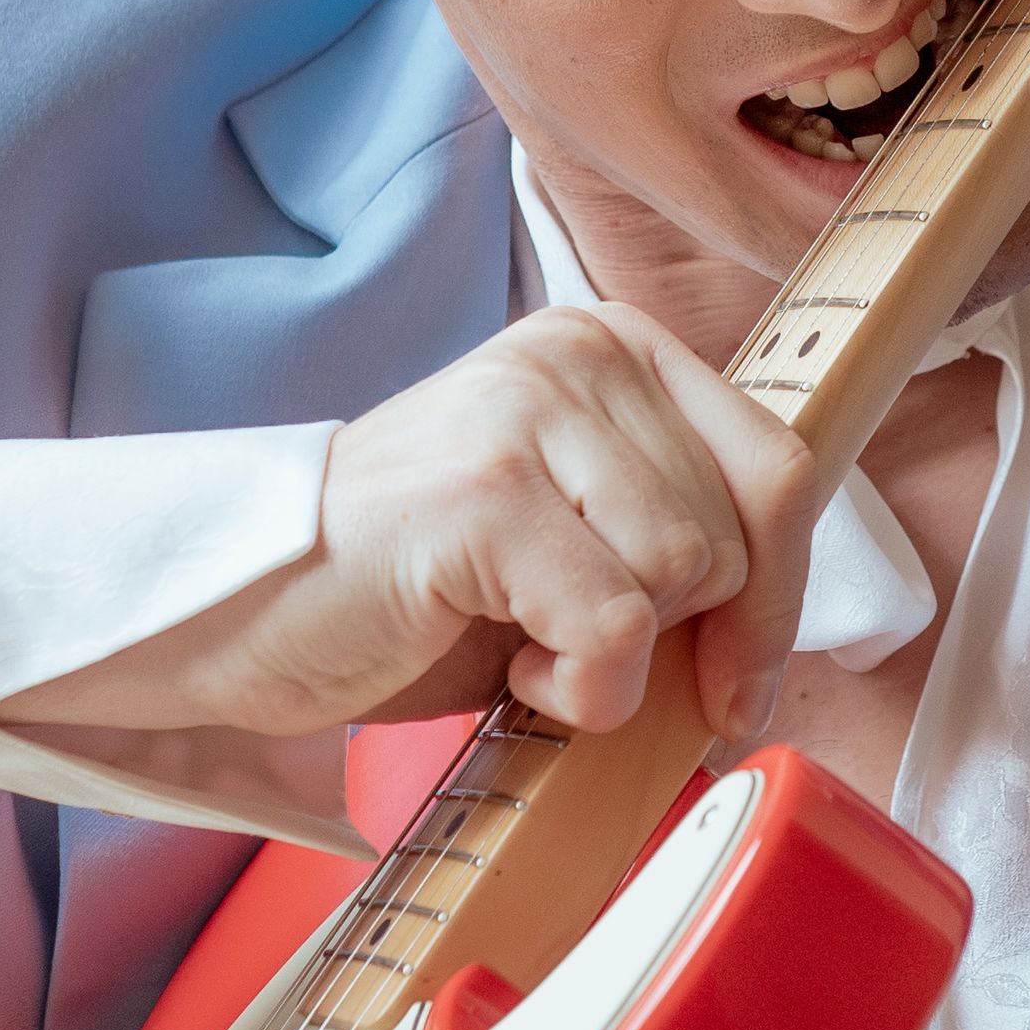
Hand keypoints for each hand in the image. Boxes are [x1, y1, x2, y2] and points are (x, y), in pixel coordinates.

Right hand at [1, 305, 816, 747]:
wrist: (246, 608)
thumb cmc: (420, 589)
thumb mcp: (579, 540)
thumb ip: (683, 545)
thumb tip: (783, 644)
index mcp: (616, 345)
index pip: (783, 468)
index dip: (781, 595)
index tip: (739, 679)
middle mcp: (579, 352)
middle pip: (744, 533)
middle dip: (689, 636)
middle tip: (580, 650)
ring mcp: (527, 412)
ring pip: (686, 576)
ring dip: (617, 658)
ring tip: (523, 639)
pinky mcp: (484, 492)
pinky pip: (616, 624)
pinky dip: (581, 684)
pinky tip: (509, 662)